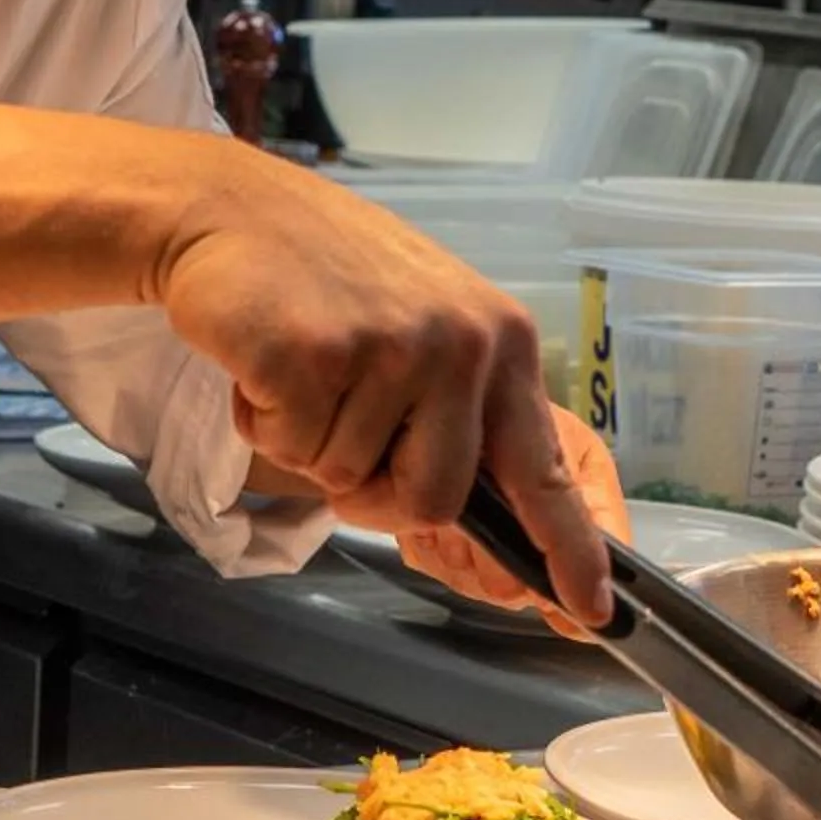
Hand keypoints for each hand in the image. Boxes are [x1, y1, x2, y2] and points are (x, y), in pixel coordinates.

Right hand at [158, 161, 611, 625]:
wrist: (230, 210)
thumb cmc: (326, 277)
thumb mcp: (426, 326)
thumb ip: (459, 407)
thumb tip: (478, 510)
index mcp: (501, 342)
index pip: (544, 468)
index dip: (569, 547)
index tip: (591, 609)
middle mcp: (462, 344)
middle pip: (435, 502)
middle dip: (376, 492)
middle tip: (337, 425)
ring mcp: (391, 349)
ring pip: (350, 481)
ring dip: (310, 444)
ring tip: (301, 369)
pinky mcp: (316, 356)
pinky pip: (291, 451)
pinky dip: (265, 423)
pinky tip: (265, 362)